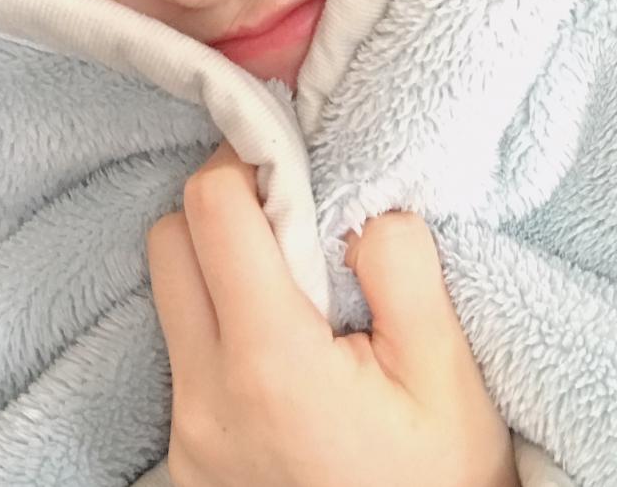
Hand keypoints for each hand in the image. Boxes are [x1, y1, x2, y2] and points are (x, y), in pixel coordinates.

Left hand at [146, 141, 518, 486]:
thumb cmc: (438, 479)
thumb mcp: (447, 370)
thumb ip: (402, 265)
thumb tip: (359, 205)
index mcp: (270, 365)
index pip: (211, 213)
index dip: (249, 162)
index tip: (294, 162)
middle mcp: (206, 397)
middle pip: (170, 241)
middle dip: (226, 205)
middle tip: (295, 214)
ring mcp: (187, 431)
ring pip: (169, 292)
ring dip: (221, 260)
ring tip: (296, 281)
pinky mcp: (186, 451)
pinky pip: (183, 345)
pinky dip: (222, 313)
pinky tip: (284, 337)